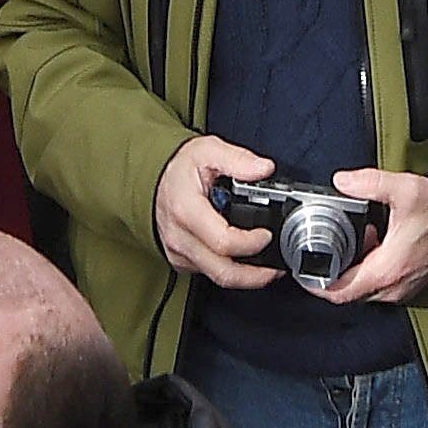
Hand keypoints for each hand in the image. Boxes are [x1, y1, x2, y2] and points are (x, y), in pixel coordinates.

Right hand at [153, 135, 282, 292]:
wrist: (152, 180)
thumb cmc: (178, 168)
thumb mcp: (207, 150)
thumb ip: (238, 159)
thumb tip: (264, 169)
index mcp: (187, 210)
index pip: (223, 241)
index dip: (251, 243)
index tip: (267, 234)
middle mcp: (180, 237)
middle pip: (222, 271)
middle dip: (255, 276)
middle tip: (275, 268)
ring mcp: (179, 252)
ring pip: (217, 277)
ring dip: (246, 278)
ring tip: (268, 269)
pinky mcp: (180, 261)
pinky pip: (209, 273)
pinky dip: (230, 271)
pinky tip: (244, 260)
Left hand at [319, 167, 427, 306]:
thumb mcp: (403, 189)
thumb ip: (368, 183)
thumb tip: (341, 181)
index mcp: (385, 271)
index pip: (339, 292)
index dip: (316, 285)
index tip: (302, 271)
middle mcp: (392, 287)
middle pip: (348, 291)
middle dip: (335, 270)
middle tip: (329, 243)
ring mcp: (402, 289)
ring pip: (364, 288)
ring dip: (355, 268)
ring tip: (359, 237)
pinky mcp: (409, 285)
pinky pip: (380, 284)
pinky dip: (370, 267)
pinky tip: (376, 241)